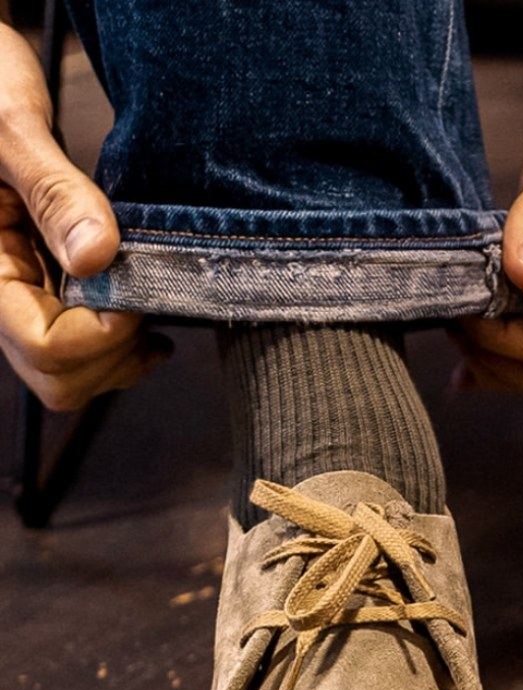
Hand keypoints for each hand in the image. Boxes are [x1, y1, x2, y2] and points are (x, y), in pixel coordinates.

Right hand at [0, 24, 168, 410]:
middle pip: (60, 379)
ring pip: (75, 376)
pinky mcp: (46, 290)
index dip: (102, 333)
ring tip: (151, 308)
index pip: (45, 347)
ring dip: (121, 356)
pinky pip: (84, 351)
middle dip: (113, 354)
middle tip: (146, 300)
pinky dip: (122, 346)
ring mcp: (22, 297)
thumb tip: (97, 255)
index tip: (133, 288)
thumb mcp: (8, 122)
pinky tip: (147, 316)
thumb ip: (52, 190)